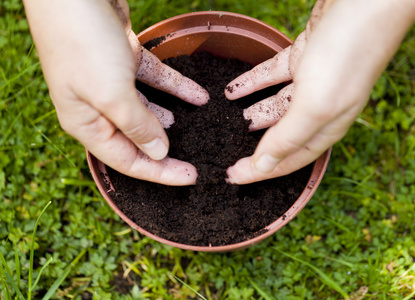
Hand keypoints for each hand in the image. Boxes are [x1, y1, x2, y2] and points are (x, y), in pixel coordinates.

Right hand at [23, 0, 208, 185]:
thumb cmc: (82, 44)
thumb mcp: (111, 95)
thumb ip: (137, 126)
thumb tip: (159, 152)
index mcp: (86, 124)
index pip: (128, 161)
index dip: (160, 172)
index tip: (190, 177)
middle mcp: (98, 108)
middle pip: (138, 139)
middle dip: (167, 149)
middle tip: (197, 157)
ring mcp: (112, 83)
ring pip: (149, 110)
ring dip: (172, 118)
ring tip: (198, 126)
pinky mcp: (125, 60)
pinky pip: (156, 81)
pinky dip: (177, 88)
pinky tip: (198, 96)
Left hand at [226, 0, 414, 183]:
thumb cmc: (346, 54)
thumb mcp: (315, 104)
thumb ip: (288, 138)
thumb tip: (263, 168)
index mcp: (326, 127)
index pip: (288, 160)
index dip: (260, 171)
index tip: (232, 178)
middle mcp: (318, 108)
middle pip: (280, 136)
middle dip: (253, 147)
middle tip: (223, 151)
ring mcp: (310, 81)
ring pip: (274, 105)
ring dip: (251, 113)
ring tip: (223, 121)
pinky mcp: (302, 57)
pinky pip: (270, 76)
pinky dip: (251, 83)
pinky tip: (233, 89)